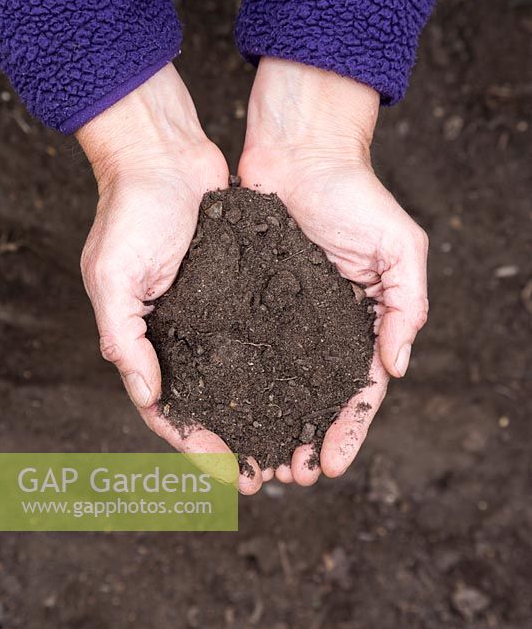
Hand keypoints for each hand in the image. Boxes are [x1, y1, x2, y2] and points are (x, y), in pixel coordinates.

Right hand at [77, 64, 262, 493]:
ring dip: (268, 414)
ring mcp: (216, 315)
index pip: (171, 409)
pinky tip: (310, 388)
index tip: (234, 476)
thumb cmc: (131, 212)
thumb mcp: (114, 276)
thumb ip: (123, 337)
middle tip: (275, 475)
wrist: (165, 157)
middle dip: (243, 442)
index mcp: (147, 340)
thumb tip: (145, 394)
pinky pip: (267, 337)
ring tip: (298, 445)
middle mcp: (184, 335)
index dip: (200, 446)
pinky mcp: (244, 291)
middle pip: (214, 404)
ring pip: (245, 378)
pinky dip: (284, 367)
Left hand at [239, 58, 428, 485]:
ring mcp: (281, 317)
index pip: (358, 390)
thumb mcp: (400, 248)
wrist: (298, 151)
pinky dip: (235, 384)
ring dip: (267, 425)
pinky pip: (239, 349)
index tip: (332, 465)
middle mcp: (319, 327)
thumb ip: (406, 307)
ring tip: (255, 461)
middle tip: (288, 476)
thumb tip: (396, 369)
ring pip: (274, 384)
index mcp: (361, 321)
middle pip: (313, 399)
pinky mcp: (244, 300)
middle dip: (304, 440)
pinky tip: (222, 412)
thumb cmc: (354, 194)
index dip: (348, 430)